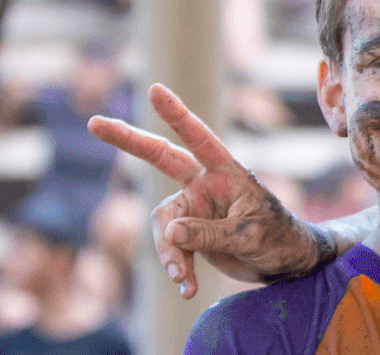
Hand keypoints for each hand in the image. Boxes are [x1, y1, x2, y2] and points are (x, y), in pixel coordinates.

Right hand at [88, 83, 321, 297]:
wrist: (285, 263)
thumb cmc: (277, 238)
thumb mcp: (248, 235)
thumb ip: (209, 233)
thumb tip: (170, 232)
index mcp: (226, 171)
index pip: (199, 138)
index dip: (177, 115)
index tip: (155, 90)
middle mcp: (204, 183)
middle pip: (159, 156)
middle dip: (127, 140)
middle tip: (94, 122)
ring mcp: (194, 207)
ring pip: (163, 224)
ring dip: (169, 253)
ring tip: (185, 278)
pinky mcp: (190, 232)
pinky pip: (170, 247)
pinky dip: (177, 268)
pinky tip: (188, 288)